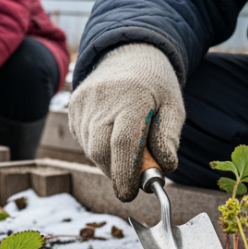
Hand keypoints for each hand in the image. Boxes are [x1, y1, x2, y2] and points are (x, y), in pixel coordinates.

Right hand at [67, 43, 183, 201]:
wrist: (129, 54)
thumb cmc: (156, 86)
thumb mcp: (174, 107)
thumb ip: (169, 137)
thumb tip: (164, 167)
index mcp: (133, 97)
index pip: (123, 142)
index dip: (126, 173)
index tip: (131, 194)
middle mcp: (103, 99)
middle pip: (101, 150)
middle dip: (117, 173)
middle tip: (134, 179)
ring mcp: (84, 102)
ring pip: (91, 149)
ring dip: (110, 161)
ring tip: (128, 149)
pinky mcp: (73, 107)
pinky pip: (84, 140)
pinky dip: (100, 148)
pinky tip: (113, 135)